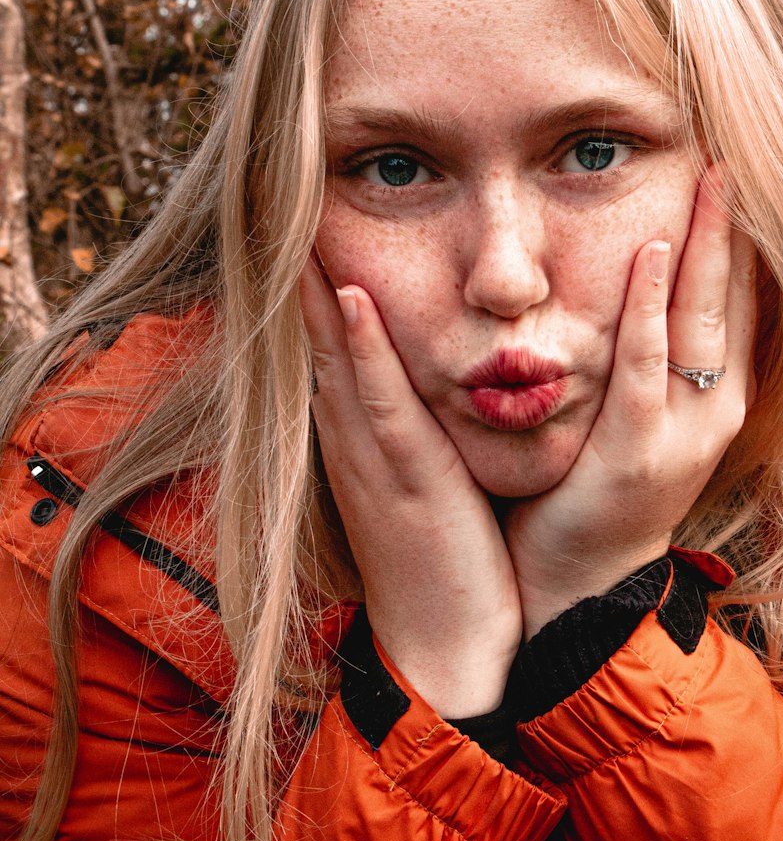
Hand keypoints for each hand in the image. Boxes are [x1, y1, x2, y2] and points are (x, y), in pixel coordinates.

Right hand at [301, 255, 521, 717]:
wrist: (446, 649)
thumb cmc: (443, 560)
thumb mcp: (418, 479)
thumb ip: (409, 426)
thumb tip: (412, 372)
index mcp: (358, 435)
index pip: (327, 342)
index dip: (308, 278)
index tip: (301, 215)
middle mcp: (351, 437)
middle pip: (315, 336)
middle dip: (297, 266)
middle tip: (279, 191)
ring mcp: (372, 456)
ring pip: (335, 355)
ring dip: (312, 286)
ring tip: (297, 217)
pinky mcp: (405, 478)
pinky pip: (379, 402)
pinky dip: (362, 350)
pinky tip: (350, 298)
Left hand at [505, 168, 756, 637]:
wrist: (580, 581)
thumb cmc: (598, 488)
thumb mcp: (639, 416)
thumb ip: (647, 358)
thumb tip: (636, 282)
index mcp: (717, 397)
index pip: (736, 302)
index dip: (738, 239)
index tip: (731, 176)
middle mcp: (714, 408)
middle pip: (730, 299)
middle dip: (732, 226)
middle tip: (730, 157)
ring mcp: (683, 429)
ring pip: (701, 318)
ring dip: (706, 245)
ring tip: (713, 181)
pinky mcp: (638, 447)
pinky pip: (646, 361)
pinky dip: (648, 304)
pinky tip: (648, 250)